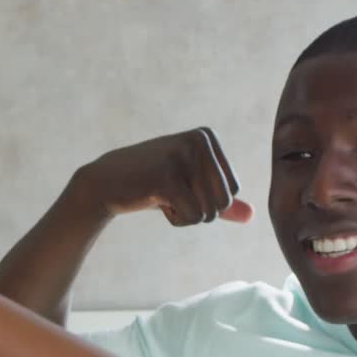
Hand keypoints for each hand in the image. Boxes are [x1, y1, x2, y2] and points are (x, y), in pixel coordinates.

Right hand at [71, 127, 253, 225]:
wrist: (105, 183)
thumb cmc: (150, 185)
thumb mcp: (189, 189)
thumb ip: (220, 201)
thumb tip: (252, 216)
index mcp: (207, 137)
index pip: (232, 189)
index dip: (208, 201)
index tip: (180, 187)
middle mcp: (199, 140)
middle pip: (224, 201)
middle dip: (199, 211)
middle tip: (171, 196)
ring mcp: (182, 156)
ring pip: (210, 211)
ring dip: (186, 216)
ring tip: (163, 198)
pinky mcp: (167, 176)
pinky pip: (193, 216)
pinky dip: (176, 220)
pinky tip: (156, 203)